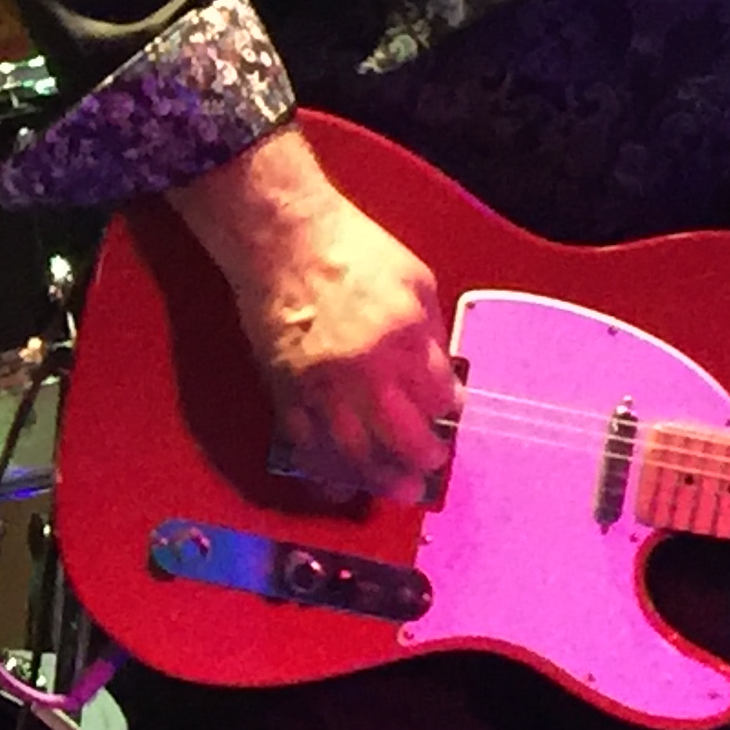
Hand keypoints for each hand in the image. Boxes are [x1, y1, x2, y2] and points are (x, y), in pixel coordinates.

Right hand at [167, 128, 455, 505]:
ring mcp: (321, 387)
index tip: (449, 413)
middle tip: (428, 465)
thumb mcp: (415, 279)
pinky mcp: (285, 392)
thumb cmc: (353, 250)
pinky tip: (343, 485)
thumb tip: (439, 378)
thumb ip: (429, 332)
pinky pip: (308, 447)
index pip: (438, 396)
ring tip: (396, 491)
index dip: (449, 410)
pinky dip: (327, 472)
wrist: (280, 238)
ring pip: (355, 454)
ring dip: (380, 479)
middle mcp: (363, 371)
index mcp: (402, 338)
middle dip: (422, 458)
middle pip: (401, 438)